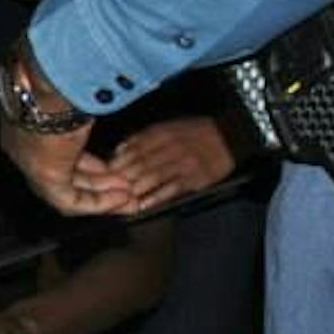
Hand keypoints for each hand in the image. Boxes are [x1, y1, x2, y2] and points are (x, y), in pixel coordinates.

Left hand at [0, 39, 130, 215]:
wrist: (48, 72)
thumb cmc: (59, 68)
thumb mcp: (69, 86)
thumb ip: (80, 97)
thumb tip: (96, 90)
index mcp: (23, 120)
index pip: (53, 148)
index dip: (84, 161)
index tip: (109, 166)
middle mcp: (20, 143)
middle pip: (60, 170)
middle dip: (95, 180)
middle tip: (124, 187)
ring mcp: (29, 161)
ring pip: (65, 189)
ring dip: (101, 194)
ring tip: (130, 197)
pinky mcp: (43, 174)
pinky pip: (71, 200)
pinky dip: (97, 203)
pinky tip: (122, 199)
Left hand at [106, 117, 235, 214]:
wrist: (229, 136)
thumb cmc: (195, 132)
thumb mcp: (168, 127)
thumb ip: (143, 138)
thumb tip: (119, 150)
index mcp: (161, 134)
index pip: (133, 149)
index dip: (117, 162)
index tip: (104, 171)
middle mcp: (170, 148)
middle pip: (140, 164)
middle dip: (121, 178)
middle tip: (106, 188)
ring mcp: (182, 164)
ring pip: (152, 178)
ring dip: (134, 189)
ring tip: (120, 199)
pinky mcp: (194, 179)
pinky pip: (170, 190)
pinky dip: (155, 198)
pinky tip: (143, 205)